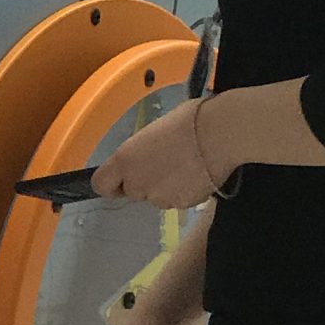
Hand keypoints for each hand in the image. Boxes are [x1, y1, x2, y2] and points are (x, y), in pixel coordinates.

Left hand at [94, 100, 227, 207]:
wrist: (223, 133)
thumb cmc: (189, 120)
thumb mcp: (154, 130)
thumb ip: (142, 151)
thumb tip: (146, 157)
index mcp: (125, 160)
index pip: (101, 185)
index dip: (112, 183)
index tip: (125, 177)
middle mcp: (138, 183)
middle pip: (133, 192)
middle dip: (146, 182)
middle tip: (166, 163)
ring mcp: (160, 197)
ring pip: (157, 197)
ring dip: (167, 187)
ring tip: (188, 166)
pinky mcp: (183, 205)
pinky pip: (179, 200)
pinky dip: (186, 191)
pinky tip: (200, 173)